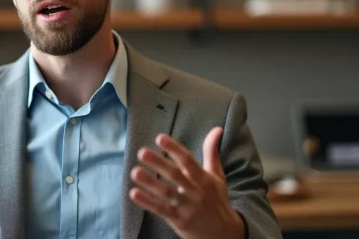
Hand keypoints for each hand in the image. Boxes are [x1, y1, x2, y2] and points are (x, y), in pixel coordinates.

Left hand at [129, 127, 245, 238]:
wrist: (224, 234)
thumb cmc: (217, 201)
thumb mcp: (217, 176)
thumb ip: (212, 152)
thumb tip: (217, 129)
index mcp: (204, 179)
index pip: (188, 161)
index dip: (174, 149)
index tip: (160, 138)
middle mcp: (196, 192)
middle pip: (175, 175)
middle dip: (158, 163)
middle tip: (142, 152)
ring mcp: (187, 207)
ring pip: (166, 193)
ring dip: (150, 182)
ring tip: (135, 171)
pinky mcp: (179, 220)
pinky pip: (161, 210)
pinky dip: (147, 202)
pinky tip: (134, 193)